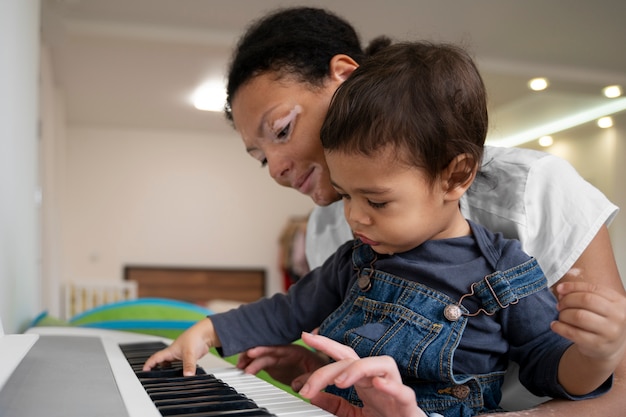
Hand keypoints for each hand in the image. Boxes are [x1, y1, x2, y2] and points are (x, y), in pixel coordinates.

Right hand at [142, 318, 216, 375]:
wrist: (206, 333)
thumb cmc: (195, 337)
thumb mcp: (190, 353)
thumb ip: (188, 365)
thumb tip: (187, 376)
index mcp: (170, 351)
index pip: (155, 358)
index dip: (149, 364)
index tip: (143, 371)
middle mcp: (174, 353)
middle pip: (161, 362)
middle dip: (156, 369)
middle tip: (152, 377)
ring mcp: (180, 355)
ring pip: (171, 364)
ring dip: (167, 370)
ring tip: (165, 378)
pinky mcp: (188, 357)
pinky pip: (180, 365)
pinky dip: (178, 370)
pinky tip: (180, 374)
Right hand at [237, 343, 329, 388]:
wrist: (322, 371)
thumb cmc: (322, 367)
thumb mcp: (318, 371)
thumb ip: (308, 378)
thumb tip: (296, 387)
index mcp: (295, 350)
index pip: (277, 348)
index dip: (264, 349)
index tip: (252, 351)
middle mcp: (284, 352)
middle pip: (266, 351)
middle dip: (253, 354)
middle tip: (242, 359)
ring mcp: (278, 359)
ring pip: (260, 358)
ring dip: (249, 360)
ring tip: (239, 367)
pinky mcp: (274, 366)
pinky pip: (260, 365)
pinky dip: (251, 366)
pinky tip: (243, 370)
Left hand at [298, 332, 425, 416]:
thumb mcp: (353, 413)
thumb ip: (335, 404)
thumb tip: (313, 395)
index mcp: (365, 380)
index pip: (343, 356)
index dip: (325, 344)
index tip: (306, 336)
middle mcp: (379, 378)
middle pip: (355, 360)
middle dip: (330, 366)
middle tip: (308, 387)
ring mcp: (395, 388)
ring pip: (382, 364)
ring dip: (359, 369)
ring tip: (340, 382)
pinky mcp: (408, 404)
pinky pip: (403, 391)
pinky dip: (391, 386)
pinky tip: (378, 383)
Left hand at [552, 281, 625, 362]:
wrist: (611, 348)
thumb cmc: (602, 322)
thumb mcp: (600, 306)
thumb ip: (583, 295)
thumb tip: (561, 290)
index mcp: (620, 302)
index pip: (593, 289)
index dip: (573, 287)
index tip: (560, 289)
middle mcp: (618, 316)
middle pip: (586, 300)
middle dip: (567, 300)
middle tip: (560, 305)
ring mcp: (609, 332)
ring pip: (578, 316)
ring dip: (563, 314)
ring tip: (561, 316)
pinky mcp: (598, 345)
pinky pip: (573, 333)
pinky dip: (560, 327)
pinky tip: (555, 325)